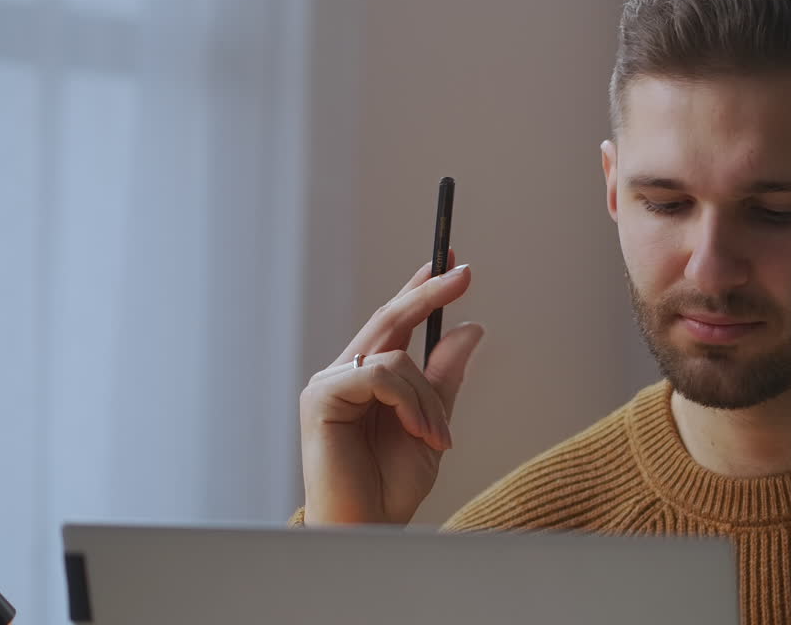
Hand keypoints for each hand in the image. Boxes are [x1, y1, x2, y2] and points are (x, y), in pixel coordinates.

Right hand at [299, 250, 483, 524]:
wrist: (370, 527)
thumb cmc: (393, 485)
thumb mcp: (434, 423)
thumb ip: (445, 377)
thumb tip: (469, 327)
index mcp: (368, 379)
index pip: (395, 323)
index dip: (420, 289)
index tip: (451, 262)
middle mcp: (344, 374)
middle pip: (390, 319)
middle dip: (429, 293)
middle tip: (464, 273)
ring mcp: (329, 384)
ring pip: (396, 355)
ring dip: (429, 396)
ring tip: (437, 436)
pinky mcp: (321, 397)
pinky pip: (381, 374)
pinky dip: (411, 401)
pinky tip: (420, 432)